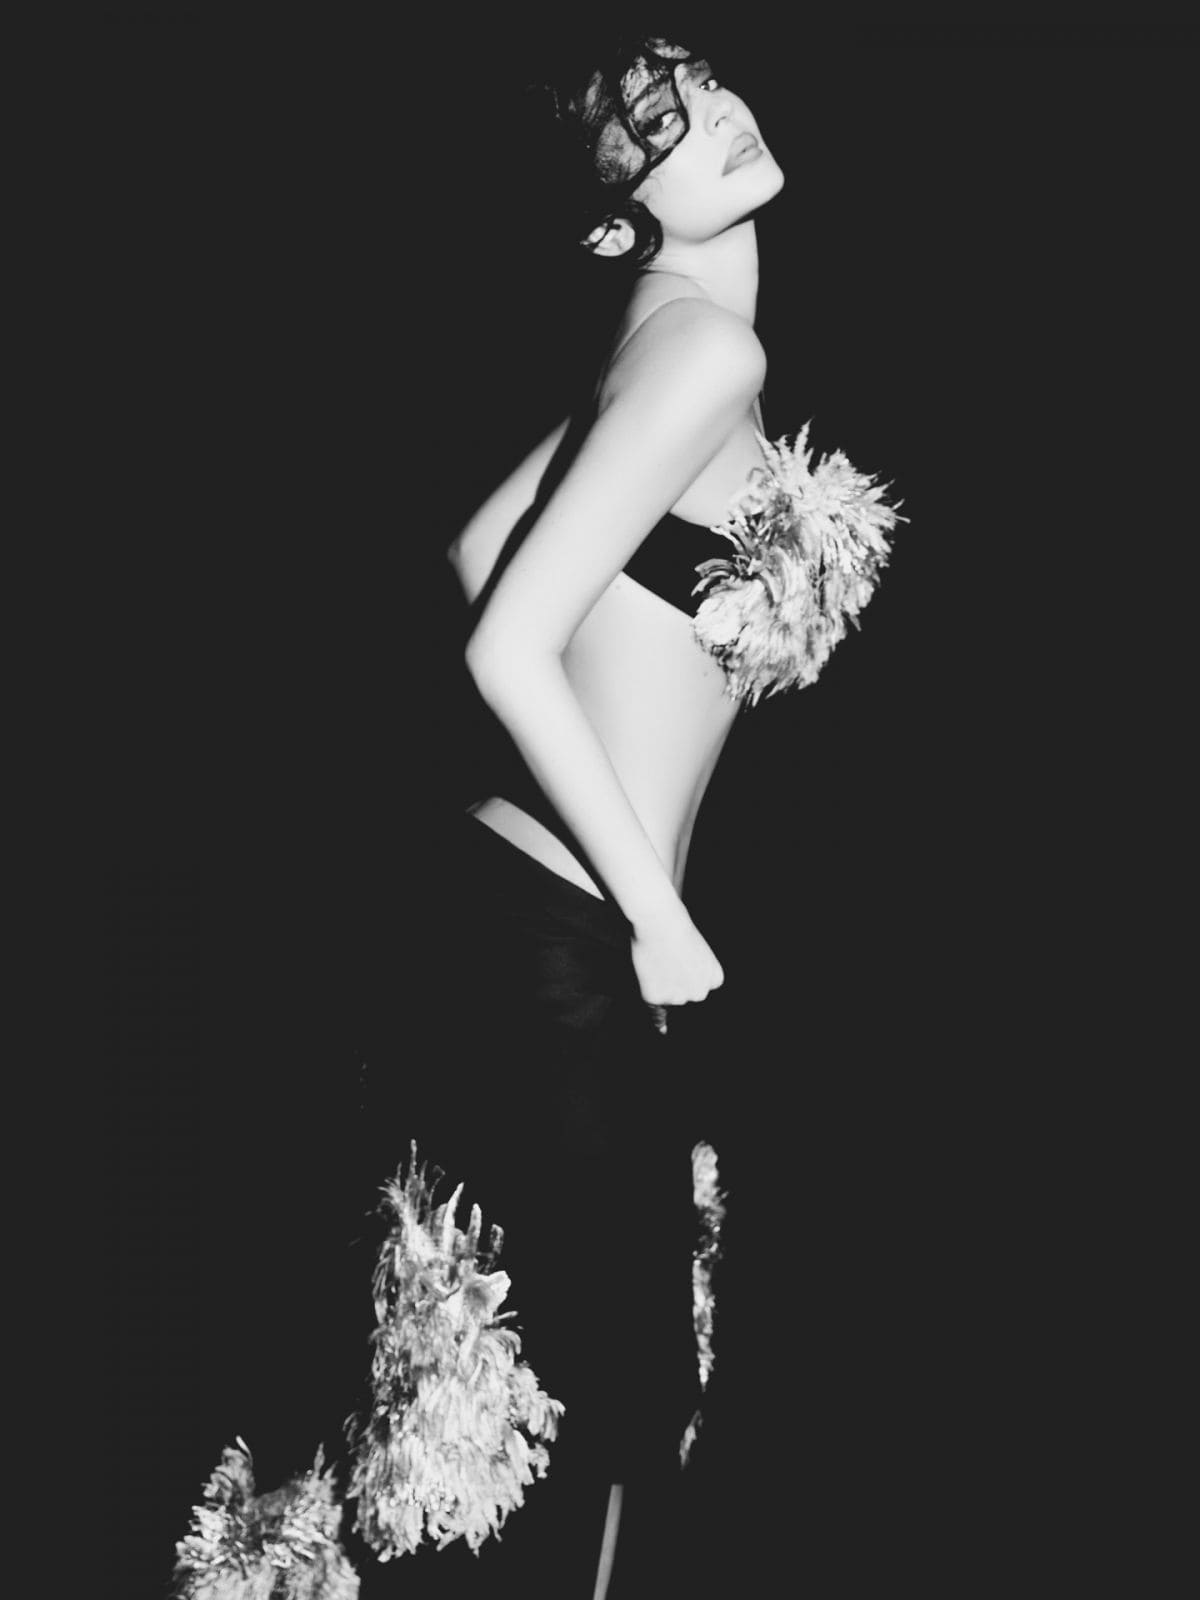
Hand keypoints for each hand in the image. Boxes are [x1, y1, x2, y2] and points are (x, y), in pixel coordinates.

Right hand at [630, 903, 723, 1031]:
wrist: (658, 921)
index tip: (683, 960)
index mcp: (715, 979)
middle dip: (678, 983)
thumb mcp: (696, 951)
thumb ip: (694, 977)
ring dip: (663, 986)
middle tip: (668, 959)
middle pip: (687, 996)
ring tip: (657, 960)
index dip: (690, 973)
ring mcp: (677, 998)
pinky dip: (655, 1012)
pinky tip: (662, 1023)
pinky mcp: (655, 998)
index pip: (702, 986)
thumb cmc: (677, 927)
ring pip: (669, 999)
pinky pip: (654, 1009)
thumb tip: (671, 1023)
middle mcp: (700, 993)